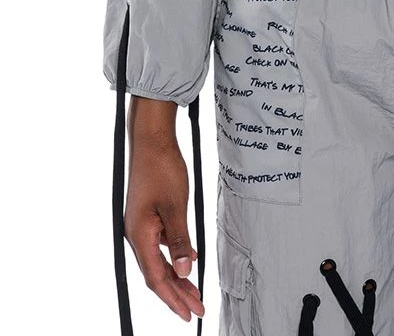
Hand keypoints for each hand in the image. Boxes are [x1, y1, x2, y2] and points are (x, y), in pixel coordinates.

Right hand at [124, 96, 204, 322]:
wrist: (152, 139)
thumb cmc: (162, 168)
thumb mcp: (176, 206)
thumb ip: (180, 240)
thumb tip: (185, 269)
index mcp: (140, 235)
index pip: (156, 278)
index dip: (173, 298)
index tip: (189, 312)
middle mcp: (137, 234)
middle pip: (157, 273)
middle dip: (177, 293)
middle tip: (197, 308)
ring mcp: (141, 225)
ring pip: (159, 260)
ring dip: (177, 275)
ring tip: (195, 291)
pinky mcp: (148, 215)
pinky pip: (161, 244)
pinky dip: (175, 255)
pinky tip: (190, 257)